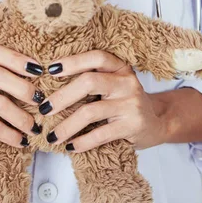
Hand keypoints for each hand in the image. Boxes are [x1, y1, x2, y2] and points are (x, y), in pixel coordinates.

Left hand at [39, 50, 166, 152]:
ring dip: (67, 125)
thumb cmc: (125, 101)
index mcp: (120, 67)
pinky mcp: (133, 126)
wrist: (157, 122)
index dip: (73, 61)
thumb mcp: (114, 84)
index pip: (96, 57)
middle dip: (62, 96)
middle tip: (44, 108)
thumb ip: (92, 80)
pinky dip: (82, 141)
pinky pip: (101, 134)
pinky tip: (70, 146)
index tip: (50, 70)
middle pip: (89, 82)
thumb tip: (50, 87)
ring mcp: (131, 104)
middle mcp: (127, 82)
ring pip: (91, 111)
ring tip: (52, 135)